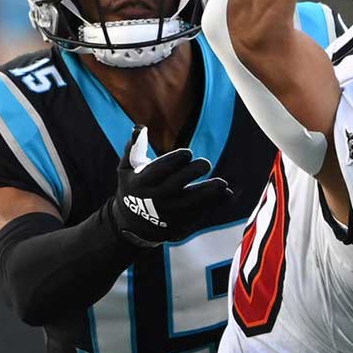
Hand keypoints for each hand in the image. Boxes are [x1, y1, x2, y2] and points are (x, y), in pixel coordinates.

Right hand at [111, 126, 232, 246]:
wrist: (131, 225)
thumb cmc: (132, 189)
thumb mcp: (126, 170)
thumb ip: (133, 148)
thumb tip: (140, 127)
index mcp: (142, 182)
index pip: (158, 170)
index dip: (174, 161)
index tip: (188, 153)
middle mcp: (155, 199)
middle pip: (175, 186)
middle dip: (192, 174)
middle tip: (206, 163)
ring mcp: (167, 214)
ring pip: (189, 203)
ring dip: (208, 194)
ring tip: (222, 183)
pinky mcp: (178, 225)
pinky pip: (198, 214)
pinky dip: (214, 205)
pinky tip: (226, 194)